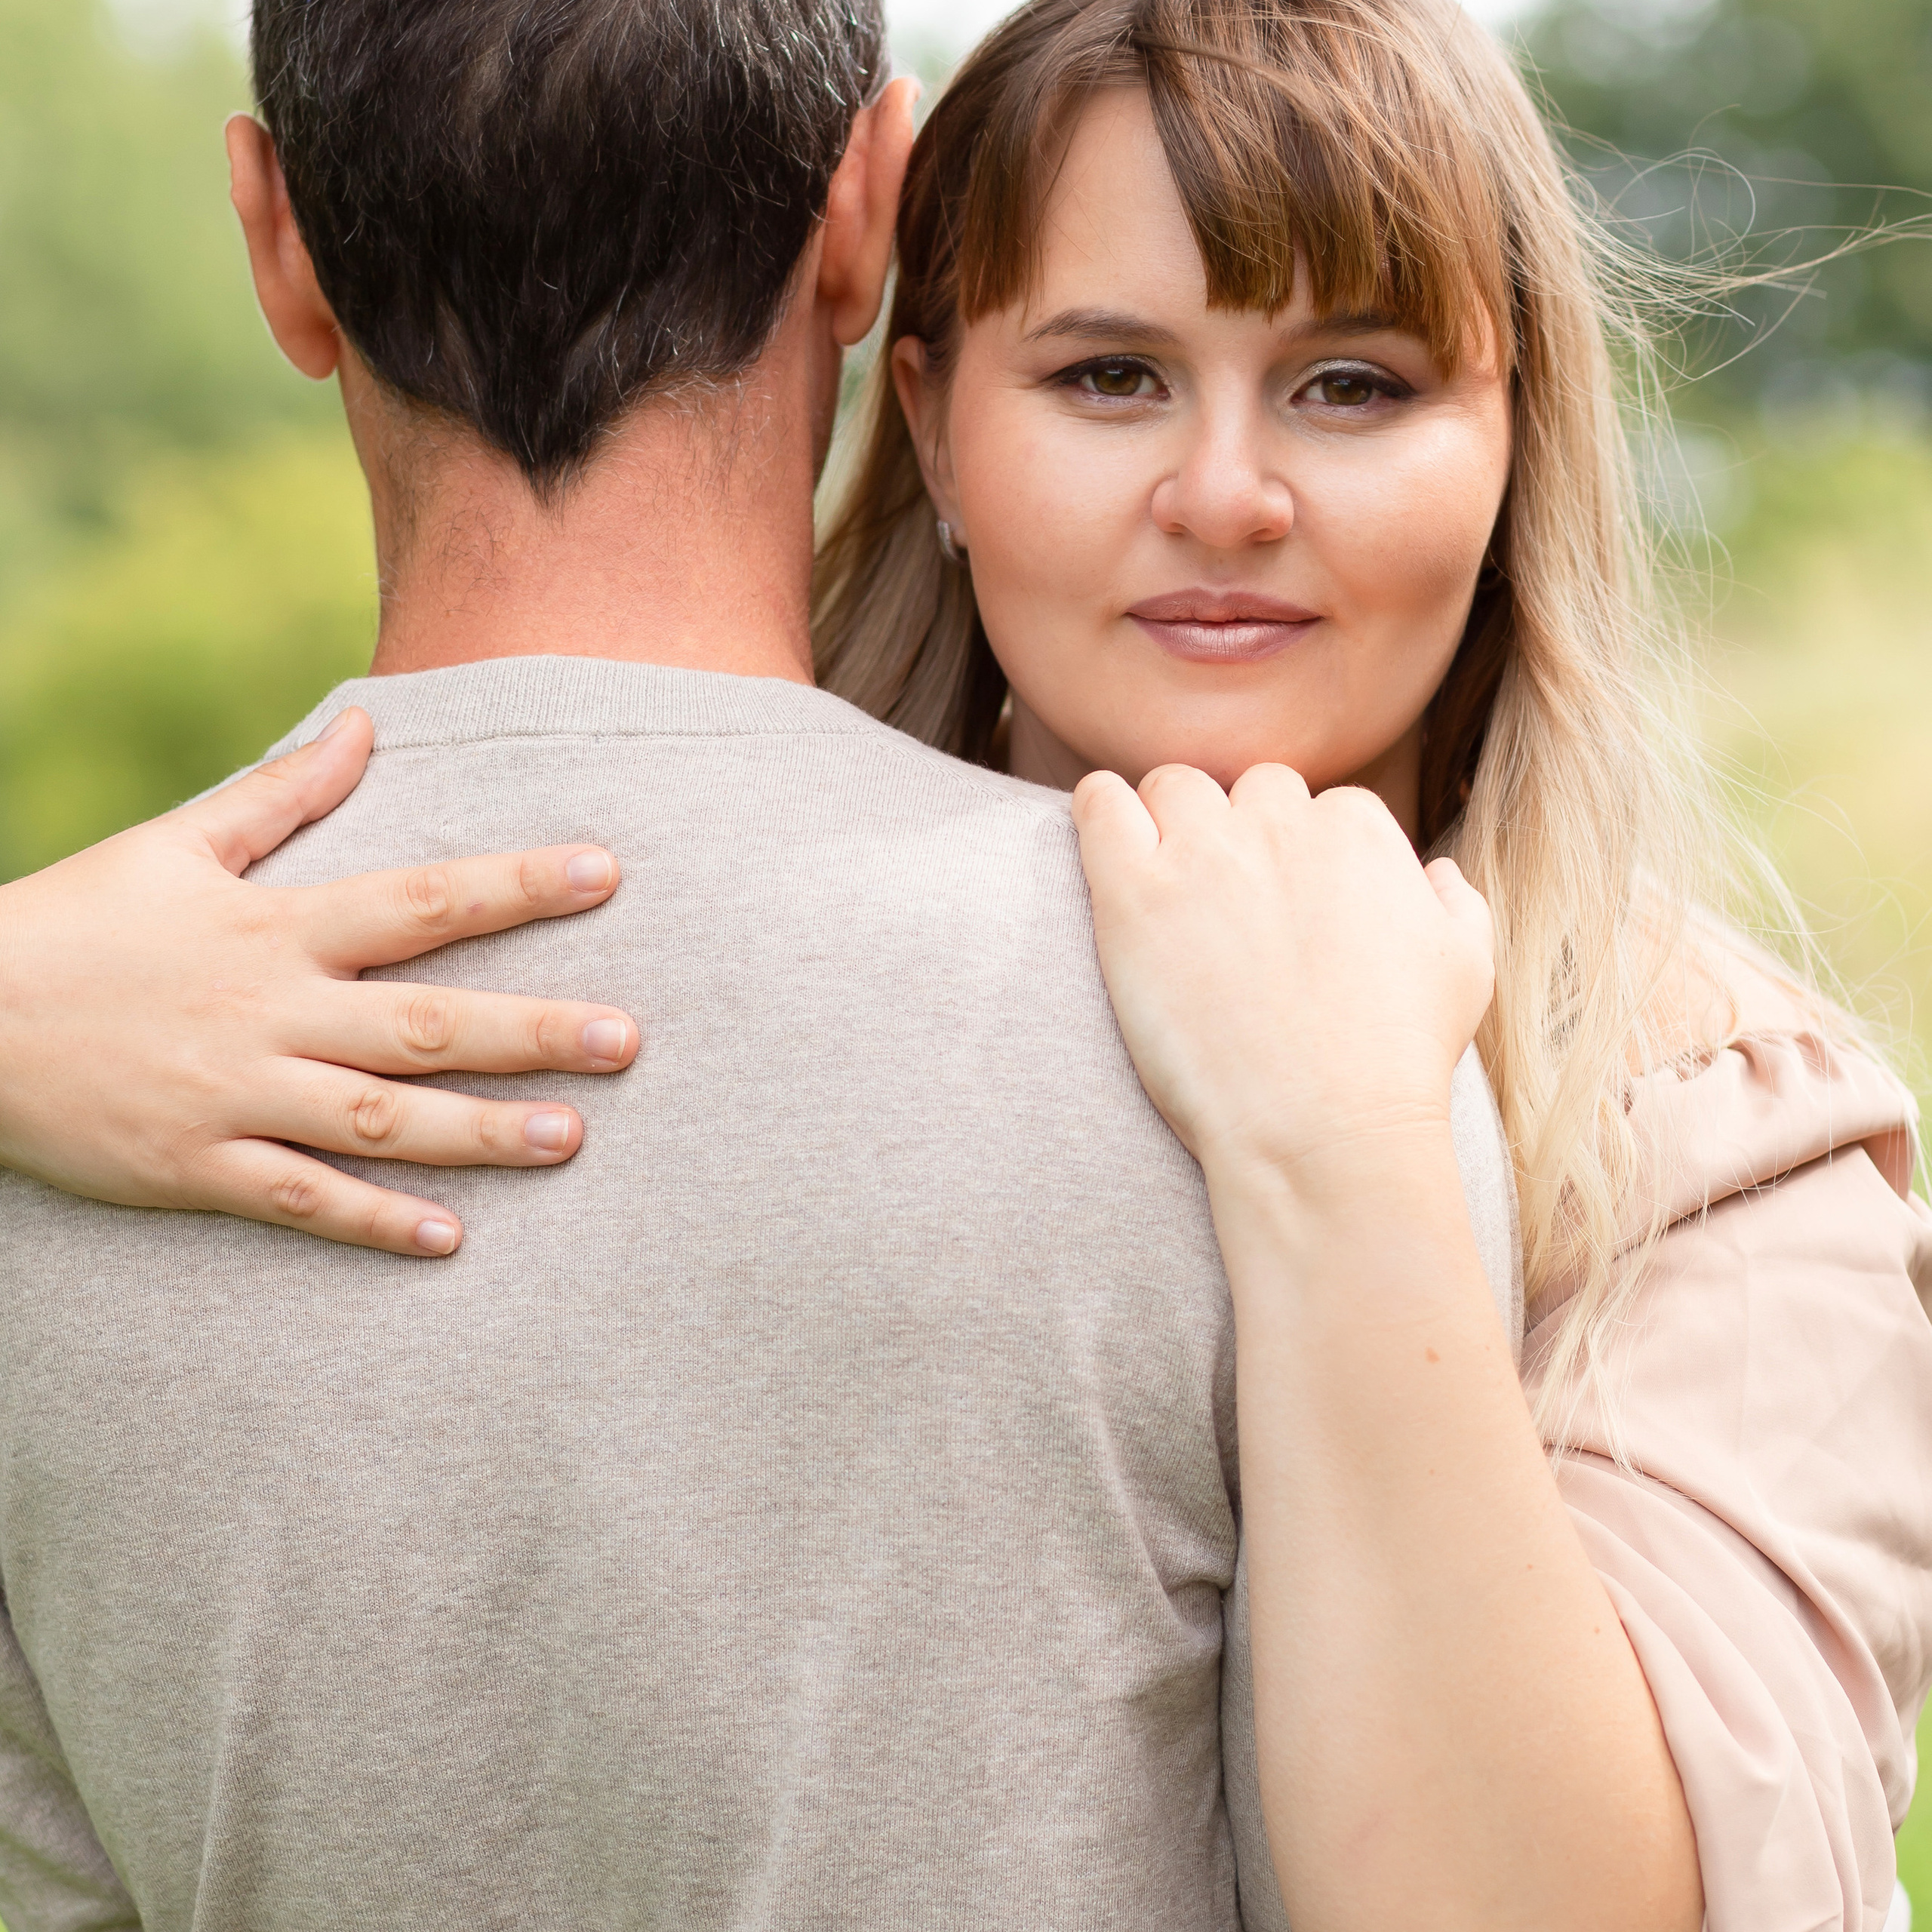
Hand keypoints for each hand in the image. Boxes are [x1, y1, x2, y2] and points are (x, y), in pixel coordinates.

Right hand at [0, 709, 640, 1255]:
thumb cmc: (76, 923)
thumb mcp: (176, 843)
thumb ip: (284, 794)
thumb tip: (367, 724)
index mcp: (276, 928)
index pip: (418, 901)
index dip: (514, 886)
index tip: (604, 873)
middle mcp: (270, 1013)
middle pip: (422, 1023)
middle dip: (530, 1032)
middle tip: (627, 1040)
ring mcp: (234, 1094)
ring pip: (378, 1120)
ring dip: (477, 1133)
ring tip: (569, 1138)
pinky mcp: (192, 1166)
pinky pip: (297, 1200)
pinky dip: (370, 1221)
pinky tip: (448, 1238)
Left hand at [1072, 762, 1492, 1188]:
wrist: (1322, 1129)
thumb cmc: (1398, 1061)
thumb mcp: (1466, 969)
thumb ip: (1456, 903)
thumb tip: (1434, 874)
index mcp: (1355, 827)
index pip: (1316, 806)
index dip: (1299, 859)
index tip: (1287, 914)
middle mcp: (1278, 822)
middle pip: (1245, 790)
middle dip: (1238, 833)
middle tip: (1226, 909)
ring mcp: (1201, 852)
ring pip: (1172, 787)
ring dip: (1168, 820)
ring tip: (1165, 884)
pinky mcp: (1133, 892)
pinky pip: (1099, 806)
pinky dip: (1098, 811)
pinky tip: (1104, 839)